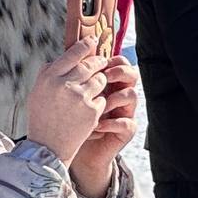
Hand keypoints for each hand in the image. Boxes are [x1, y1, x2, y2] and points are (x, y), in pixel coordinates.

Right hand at [24, 43, 109, 161]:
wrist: (47, 147)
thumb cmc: (41, 118)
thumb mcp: (36, 92)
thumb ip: (48, 73)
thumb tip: (63, 57)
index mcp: (49, 78)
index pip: (72, 54)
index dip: (85, 45)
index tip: (92, 41)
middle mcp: (64, 85)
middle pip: (90, 64)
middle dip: (98, 62)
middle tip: (101, 62)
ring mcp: (80, 97)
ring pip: (100, 79)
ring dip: (99, 82)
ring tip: (90, 91)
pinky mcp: (92, 110)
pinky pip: (102, 98)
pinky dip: (98, 102)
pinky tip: (88, 109)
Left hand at [71, 56, 138, 197]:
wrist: (70, 149)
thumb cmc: (70, 119)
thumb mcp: (68, 93)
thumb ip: (70, 73)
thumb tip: (64, 49)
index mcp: (107, 82)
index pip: (118, 62)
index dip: (111, 58)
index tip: (96, 61)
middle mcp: (119, 94)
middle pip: (131, 74)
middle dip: (118, 72)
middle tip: (104, 76)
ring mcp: (124, 111)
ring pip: (132, 95)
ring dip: (114, 97)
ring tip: (98, 105)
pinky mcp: (126, 130)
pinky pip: (127, 122)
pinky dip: (111, 123)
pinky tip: (95, 126)